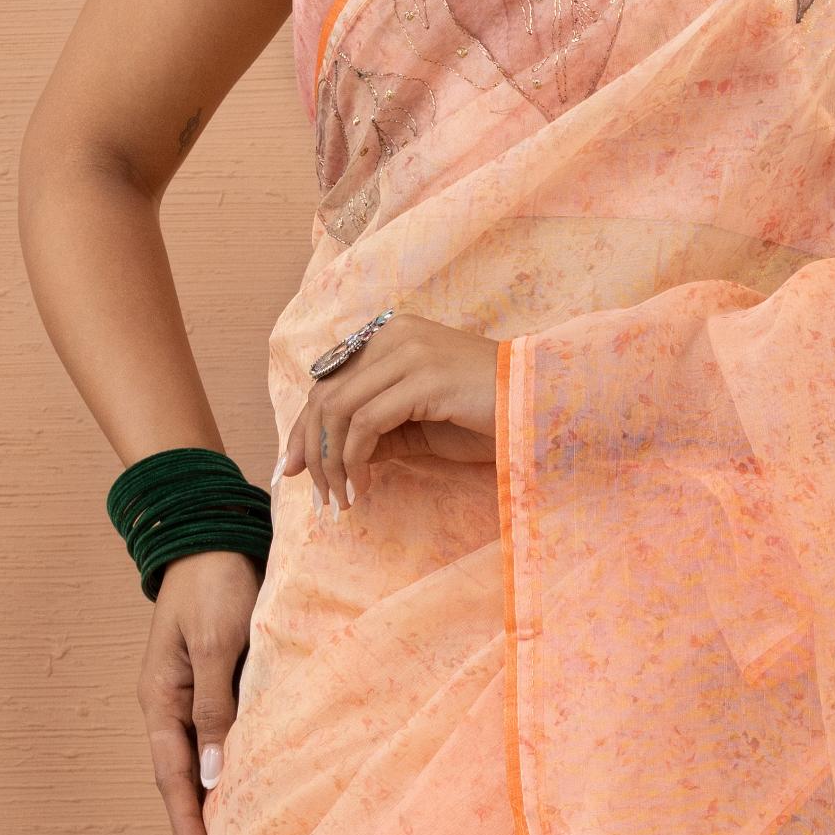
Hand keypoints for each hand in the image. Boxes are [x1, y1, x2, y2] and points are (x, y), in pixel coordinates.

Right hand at [141, 547, 257, 834]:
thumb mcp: (217, 644)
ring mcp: (187, 703)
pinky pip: (212, 748)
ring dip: (200, 818)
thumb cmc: (217, 584)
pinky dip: (217, 784)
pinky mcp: (211, 691)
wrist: (211, 537)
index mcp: (161, 702)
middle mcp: (169, 710)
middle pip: (177, 786)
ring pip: (194, 772)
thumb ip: (215, 708)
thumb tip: (214, 777)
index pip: (174, 781)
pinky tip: (226, 807)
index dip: (186, 830)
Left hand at [277, 309, 498, 509]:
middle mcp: (394, 335)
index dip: (303, 427)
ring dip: (331, 462)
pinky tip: (364, 485)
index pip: (328, 381)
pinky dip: (355, 460)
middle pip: (325, 394)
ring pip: (338, 409)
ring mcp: (409, 351)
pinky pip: (366, 423)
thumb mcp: (419, 425)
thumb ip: (376, 431)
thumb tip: (327, 460)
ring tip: (341, 499)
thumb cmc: (487, 416)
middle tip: (316, 495)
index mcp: (391, 336)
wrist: (541, 405)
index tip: (293, 470)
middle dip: (310, 449)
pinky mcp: (423, 377)